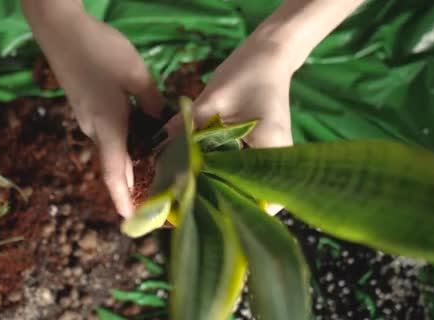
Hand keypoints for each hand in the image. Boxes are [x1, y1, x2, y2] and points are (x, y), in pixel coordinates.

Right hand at [22, 1, 163, 216]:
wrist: (61, 29)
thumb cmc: (101, 51)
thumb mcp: (136, 75)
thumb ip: (153, 102)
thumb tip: (162, 121)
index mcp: (107, 126)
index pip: (113, 171)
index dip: (121, 197)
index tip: (127, 219)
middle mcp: (92, 128)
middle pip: (113, 163)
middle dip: (130, 184)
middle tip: (153, 196)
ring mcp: (84, 117)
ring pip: (110, 146)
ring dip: (128, 160)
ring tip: (152, 167)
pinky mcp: (83, 106)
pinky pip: (105, 132)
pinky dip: (122, 141)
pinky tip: (138, 134)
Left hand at [165, 37, 294, 214]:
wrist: (268, 53)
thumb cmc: (247, 72)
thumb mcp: (212, 99)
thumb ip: (187, 125)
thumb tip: (157, 149)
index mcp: (271, 149)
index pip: (263, 199)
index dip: (235, 211)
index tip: (203, 213)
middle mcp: (276, 158)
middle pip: (252, 196)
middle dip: (222, 203)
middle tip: (188, 207)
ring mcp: (271, 155)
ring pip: (246, 184)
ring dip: (221, 189)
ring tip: (190, 195)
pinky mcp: (261, 148)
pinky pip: (242, 169)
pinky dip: (222, 173)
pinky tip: (200, 172)